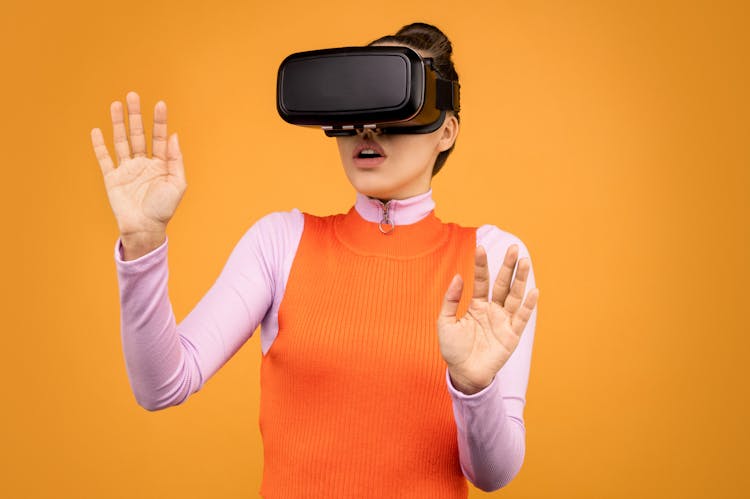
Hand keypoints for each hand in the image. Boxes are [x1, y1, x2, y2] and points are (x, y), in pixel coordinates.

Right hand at [91, 91, 185, 237]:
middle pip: (138, 134)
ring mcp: (127, 170)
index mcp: (160, 164)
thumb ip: (175, 160)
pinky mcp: (112, 178)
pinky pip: (105, 159)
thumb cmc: (164, 209)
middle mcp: (143, 163)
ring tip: (116, 104)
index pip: (159, 137)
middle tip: (133, 95)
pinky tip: (97, 130)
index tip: (160, 104)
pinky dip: (100, 145)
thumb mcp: (177, 184)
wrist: (145, 228)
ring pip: (121, 141)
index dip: (159, 121)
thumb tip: (173, 136)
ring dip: (118, 123)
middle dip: (136, 115)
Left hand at [438, 244, 538, 394]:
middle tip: (514, 248)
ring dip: (521, 279)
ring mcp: (503, 321)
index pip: (481, 280)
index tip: (480, 247)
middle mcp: (492, 310)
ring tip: (525, 262)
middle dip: (508, 266)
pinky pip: (522, 318)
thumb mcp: (445, 322)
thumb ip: (451, 300)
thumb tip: (458, 277)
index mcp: (477, 305)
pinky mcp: (512, 335)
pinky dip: (528, 305)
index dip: (481, 265)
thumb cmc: (453, 349)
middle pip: (502, 284)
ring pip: (514, 296)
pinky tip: (534, 291)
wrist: (463, 374)